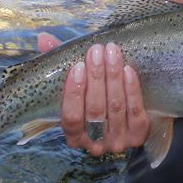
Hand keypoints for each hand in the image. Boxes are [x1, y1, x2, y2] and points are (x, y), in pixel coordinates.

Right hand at [38, 33, 149, 156]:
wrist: (128, 116)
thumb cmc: (93, 96)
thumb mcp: (75, 84)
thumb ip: (59, 64)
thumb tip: (43, 38)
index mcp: (74, 136)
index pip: (71, 118)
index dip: (73, 93)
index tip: (77, 66)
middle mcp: (95, 144)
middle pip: (95, 110)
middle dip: (96, 77)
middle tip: (96, 50)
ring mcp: (118, 141)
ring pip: (116, 108)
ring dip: (114, 77)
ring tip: (112, 52)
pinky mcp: (138, 135)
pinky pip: (135, 112)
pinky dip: (132, 90)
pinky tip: (128, 70)